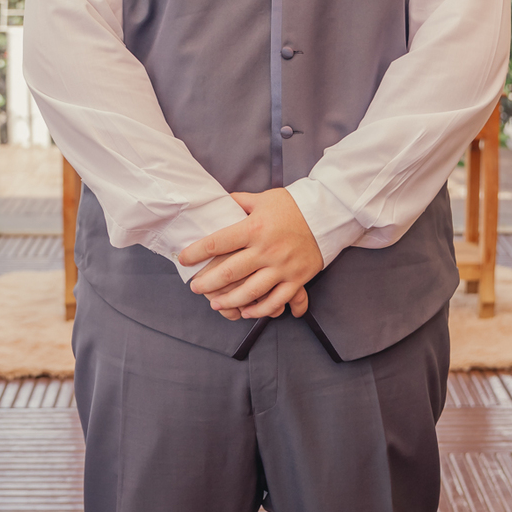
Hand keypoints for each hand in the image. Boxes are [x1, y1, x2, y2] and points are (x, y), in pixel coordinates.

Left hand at [179, 188, 323, 320]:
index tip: (184, 258)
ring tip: (216, 304)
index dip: (196, 252)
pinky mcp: (296, 279)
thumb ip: (239, 202)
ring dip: (230, 301)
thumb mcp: (263, 198)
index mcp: (254, 228)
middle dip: (208, 283)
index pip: (218, 242)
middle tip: (196, 288)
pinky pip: (276, 300)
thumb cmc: (293, 206)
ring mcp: (282, 267)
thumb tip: (219, 200)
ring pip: (251, 292)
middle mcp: (267, 249)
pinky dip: (260, 310)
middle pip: (230, 272)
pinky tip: (247, 312)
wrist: (327, 215)